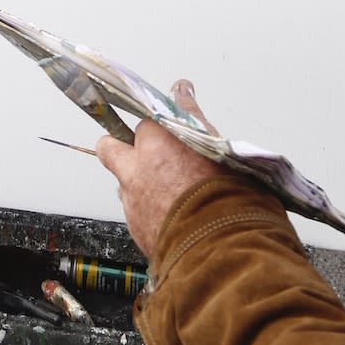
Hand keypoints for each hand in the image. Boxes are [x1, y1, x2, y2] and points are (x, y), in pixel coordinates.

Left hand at [96, 81, 215, 259]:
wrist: (228, 257)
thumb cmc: (234, 201)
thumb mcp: (223, 150)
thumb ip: (194, 118)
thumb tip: (181, 87)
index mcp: (159, 142)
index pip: (147, 120)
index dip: (158, 128)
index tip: (167, 132)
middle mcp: (138, 169)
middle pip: (110, 145)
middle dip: (123, 148)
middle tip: (149, 157)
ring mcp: (133, 202)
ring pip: (122, 183)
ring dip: (137, 184)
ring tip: (169, 195)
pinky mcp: (137, 231)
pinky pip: (134, 214)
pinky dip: (148, 213)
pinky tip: (173, 220)